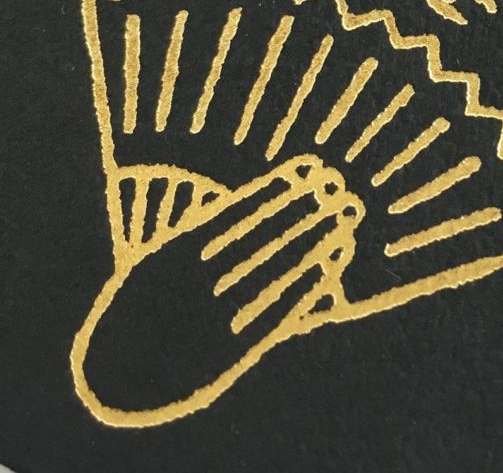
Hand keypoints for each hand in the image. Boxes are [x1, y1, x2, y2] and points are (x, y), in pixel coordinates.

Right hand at [71, 155, 361, 425]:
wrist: (117, 376)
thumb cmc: (148, 304)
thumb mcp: (160, 262)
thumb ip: (202, 232)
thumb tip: (262, 197)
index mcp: (172, 258)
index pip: (236, 215)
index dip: (277, 190)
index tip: (310, 168)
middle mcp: (193, 287)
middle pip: (262, 240)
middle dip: (304, 211)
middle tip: (339, 187)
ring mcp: (211, 320)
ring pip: (275, 273)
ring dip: (314, 242)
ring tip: (344, 216)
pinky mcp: (228, 354)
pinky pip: (277, 314)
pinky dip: (307, 286)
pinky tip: (332, 262)